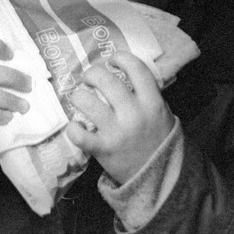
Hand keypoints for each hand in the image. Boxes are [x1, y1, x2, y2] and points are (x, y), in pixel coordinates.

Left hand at [65, 51, 174, 184]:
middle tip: (89, 78)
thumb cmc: (156, 138)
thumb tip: (122, 70)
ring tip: (79, 97)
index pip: (136, 68)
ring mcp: (117, 132)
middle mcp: (134, 114)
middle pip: (106, 80)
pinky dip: (73, 128)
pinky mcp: (103, 149)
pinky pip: (80, 135)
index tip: (113, 60)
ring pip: (88, 102)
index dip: (121, 58)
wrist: (159, 176)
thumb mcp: (160, 111)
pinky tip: (75, 125)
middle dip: (92, 73)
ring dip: (78, 95)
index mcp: (152, 102)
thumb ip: (145, 92)